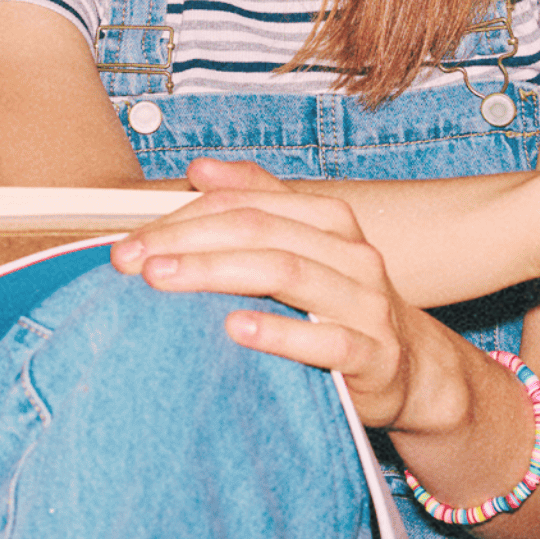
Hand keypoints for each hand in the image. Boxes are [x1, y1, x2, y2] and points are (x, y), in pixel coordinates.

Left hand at [109, 160, 426, 426]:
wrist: (409, 369)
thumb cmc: (340, 303)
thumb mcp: (304, 247)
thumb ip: (257, 203)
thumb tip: (200, 169)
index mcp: (329, 221)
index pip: (245, 204)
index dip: (183, 216)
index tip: (130, 239)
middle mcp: (351, 254)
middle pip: (258, 231)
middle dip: (185, 241)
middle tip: (131, 260)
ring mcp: (366, 303)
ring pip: (286, 273)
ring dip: (215, 273)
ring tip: (163, 280)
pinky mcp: (374, 354)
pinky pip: (326, 339)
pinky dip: (278, 332)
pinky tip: (235, 328)